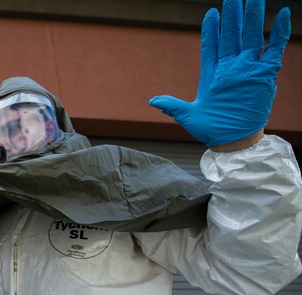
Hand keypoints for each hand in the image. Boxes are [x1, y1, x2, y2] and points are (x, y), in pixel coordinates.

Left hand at [149, 0, 290, 146]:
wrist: (232, 142)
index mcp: (211, 73)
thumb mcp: (188, 116)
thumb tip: (152, 100)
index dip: (211, 28)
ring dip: (252, 16)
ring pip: (251, 36)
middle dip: (233, 14)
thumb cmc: (210, 130)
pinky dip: (278, 32)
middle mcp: (230, 67)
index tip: (210, 12)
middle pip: (231, 34)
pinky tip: (281, 14)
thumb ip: (172, 105)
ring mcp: (248, 69)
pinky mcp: (265, 75)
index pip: (211, 44)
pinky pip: (273, 49)